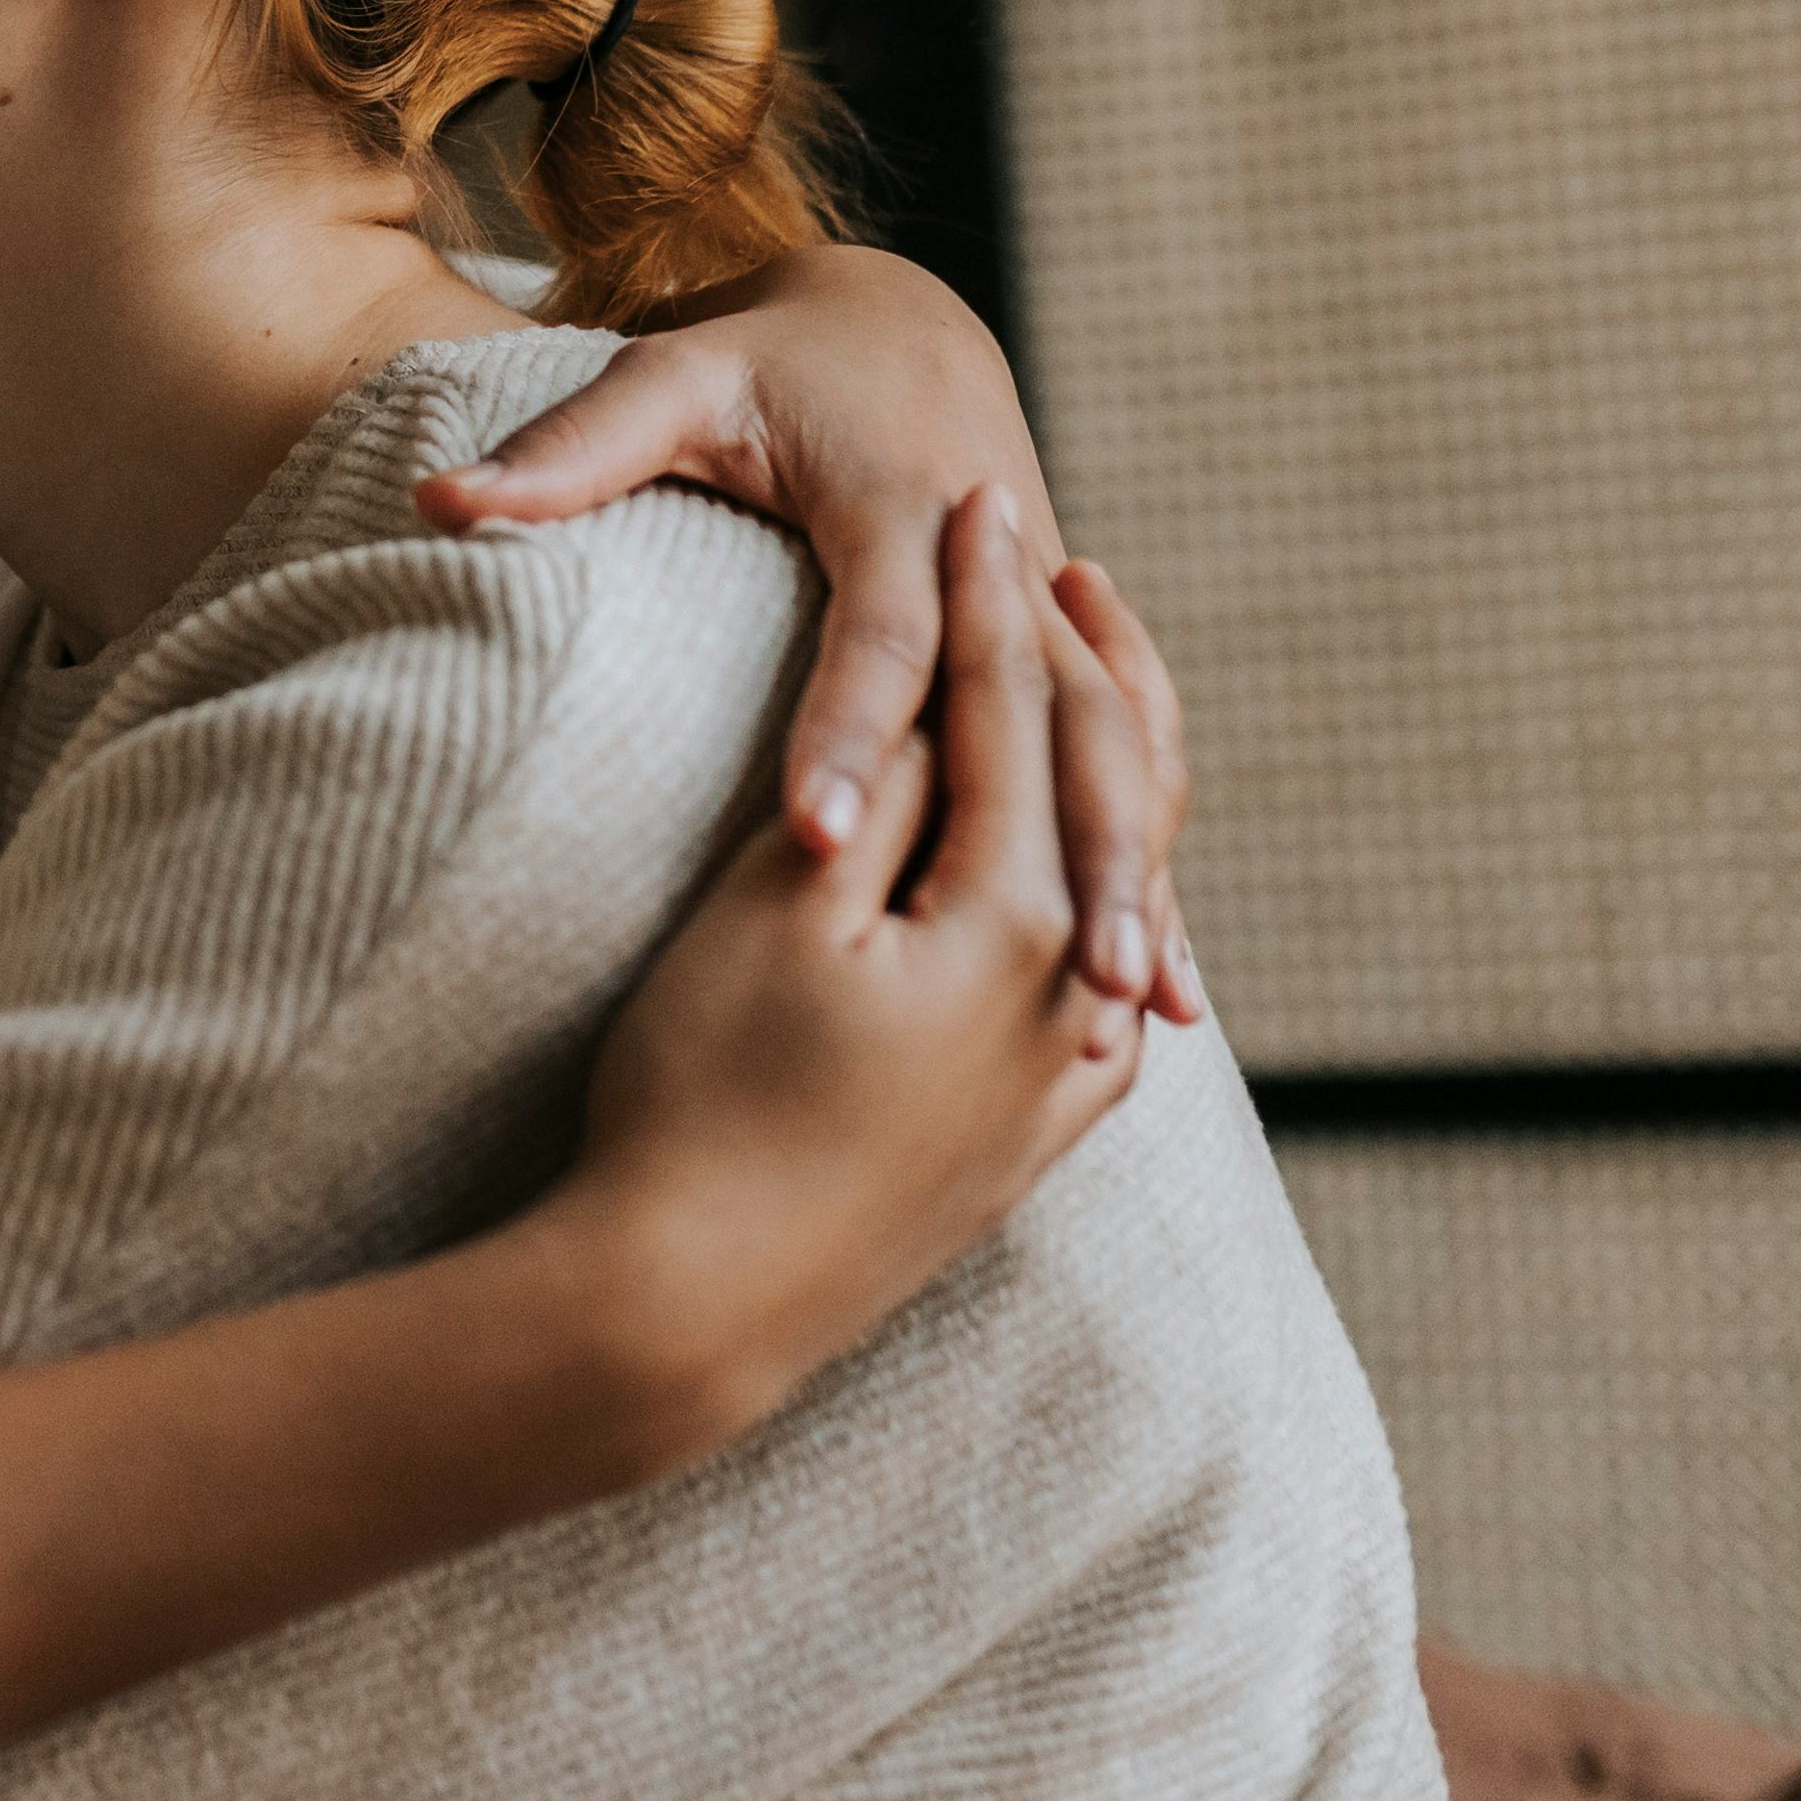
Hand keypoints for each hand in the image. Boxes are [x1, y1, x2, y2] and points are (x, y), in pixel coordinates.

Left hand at [414, 244, 1197, 1024]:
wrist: (894, 314)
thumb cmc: (762, 360)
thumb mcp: (669, 380)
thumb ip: (564, 449)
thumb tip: (440, 502)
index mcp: (901, 500)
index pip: (881, 633)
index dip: (850, 733)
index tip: (821, 842)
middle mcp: (999, 560)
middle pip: (1050, 712)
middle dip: (1069, 842)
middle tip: (1070, 973)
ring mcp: (1048, 609)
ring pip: (1119, 748)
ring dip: (1134, 872)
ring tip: (1136, 1010)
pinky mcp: (1064, 649)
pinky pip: (1126, 763)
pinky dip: (1147, 867)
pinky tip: (1162, 988)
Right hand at [530, 488, 1146, 1455]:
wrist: (687, 1305)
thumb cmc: (703, 1088)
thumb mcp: (775, 911)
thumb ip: (882, 796)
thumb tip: (953, 701)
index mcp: (1010, 919)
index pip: (1003, 713)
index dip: (982, 594)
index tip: (974, 494)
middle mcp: (1067, 999)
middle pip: (1094, 790)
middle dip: (1068, 662)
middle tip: (1048, 551)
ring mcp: (1060, 1084)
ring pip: (1114, 890)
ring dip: (1104, 780)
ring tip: (1093, 693)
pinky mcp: (1026, 1146)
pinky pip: (1100, 997)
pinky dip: (1102, 913)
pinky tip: (1088, 900)